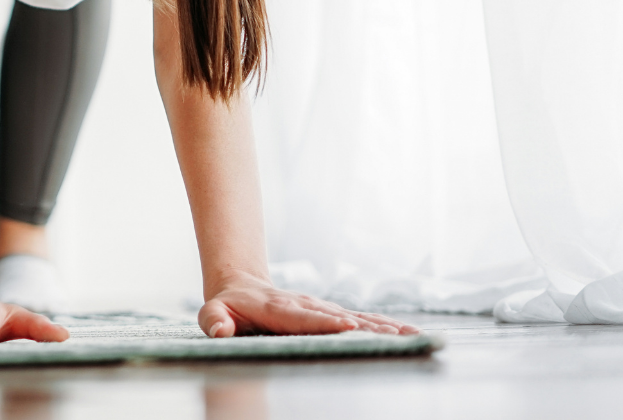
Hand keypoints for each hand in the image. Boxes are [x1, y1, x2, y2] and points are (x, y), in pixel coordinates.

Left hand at [199, 273, 419, 336]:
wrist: (240, 286)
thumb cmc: (226, 307)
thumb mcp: (211, 314)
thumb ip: (214, 322)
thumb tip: (221, 331)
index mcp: (277, 309)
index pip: (303, 318)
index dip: (324, 322)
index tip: (348, 326)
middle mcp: (304, 306)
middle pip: (338, 316)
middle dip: (366, 326)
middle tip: (396, 336)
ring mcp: (319, 307)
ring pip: (355, 316)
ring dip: (383, 326)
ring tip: (411, 336)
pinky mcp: (329, 312)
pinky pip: (360, 318)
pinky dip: (383, 325)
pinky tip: (406, 333)